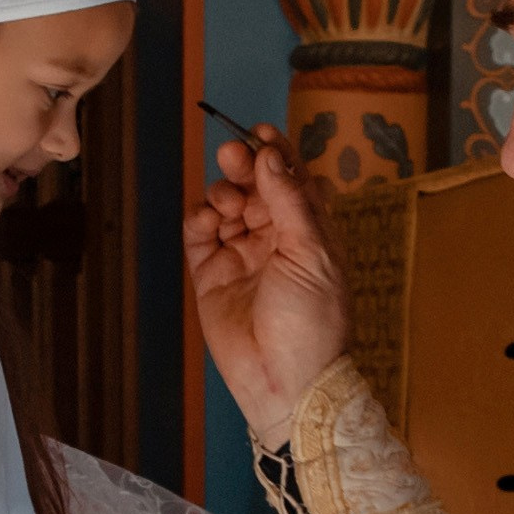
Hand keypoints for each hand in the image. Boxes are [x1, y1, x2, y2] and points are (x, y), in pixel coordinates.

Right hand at [182, 125, 351, 443]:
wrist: (284, 381)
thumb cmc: (312, 322)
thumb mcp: (313, 253)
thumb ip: (291, 200)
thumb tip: (272, 155)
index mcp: (310, 232)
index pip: (293, 181)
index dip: (278, 155)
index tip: (262, 132)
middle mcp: (276, 240)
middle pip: (255, 187)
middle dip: (244, 166)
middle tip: (232, 152)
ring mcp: (242, 256)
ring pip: (226, 206)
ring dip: (223, 193)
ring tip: (225, 201)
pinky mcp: (212, 277)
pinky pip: (200, 236)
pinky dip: (200, 221)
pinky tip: (207, 220)